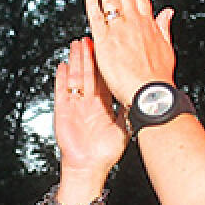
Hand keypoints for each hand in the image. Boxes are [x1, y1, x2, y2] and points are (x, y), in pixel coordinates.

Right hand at [54, 37, 127, 179]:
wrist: (90, 167)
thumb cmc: (106, 152)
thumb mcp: (124, 128)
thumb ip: (129, 111)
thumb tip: (142, 97)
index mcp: (104, 105)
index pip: (105, 78)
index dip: (106, 63)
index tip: (109, 47)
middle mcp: (89, 103)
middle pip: (89, 74)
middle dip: (89, 55)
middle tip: (91, 37)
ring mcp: (76, 105)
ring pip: (75, 78)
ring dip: (76, 61)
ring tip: (77, 44)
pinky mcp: (63, 111)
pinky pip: (62, 91)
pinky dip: (61, 79)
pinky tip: (62, 65)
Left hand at [84, 0, 175, 107]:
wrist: (151, 92)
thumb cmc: (158, 77)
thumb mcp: (166, 48)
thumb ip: (164, 27)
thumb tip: (168, 11)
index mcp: (149, 24)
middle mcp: (135, 23)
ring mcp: (120, 30)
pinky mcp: (106, 41)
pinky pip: (97, 16)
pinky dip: (92, 1)